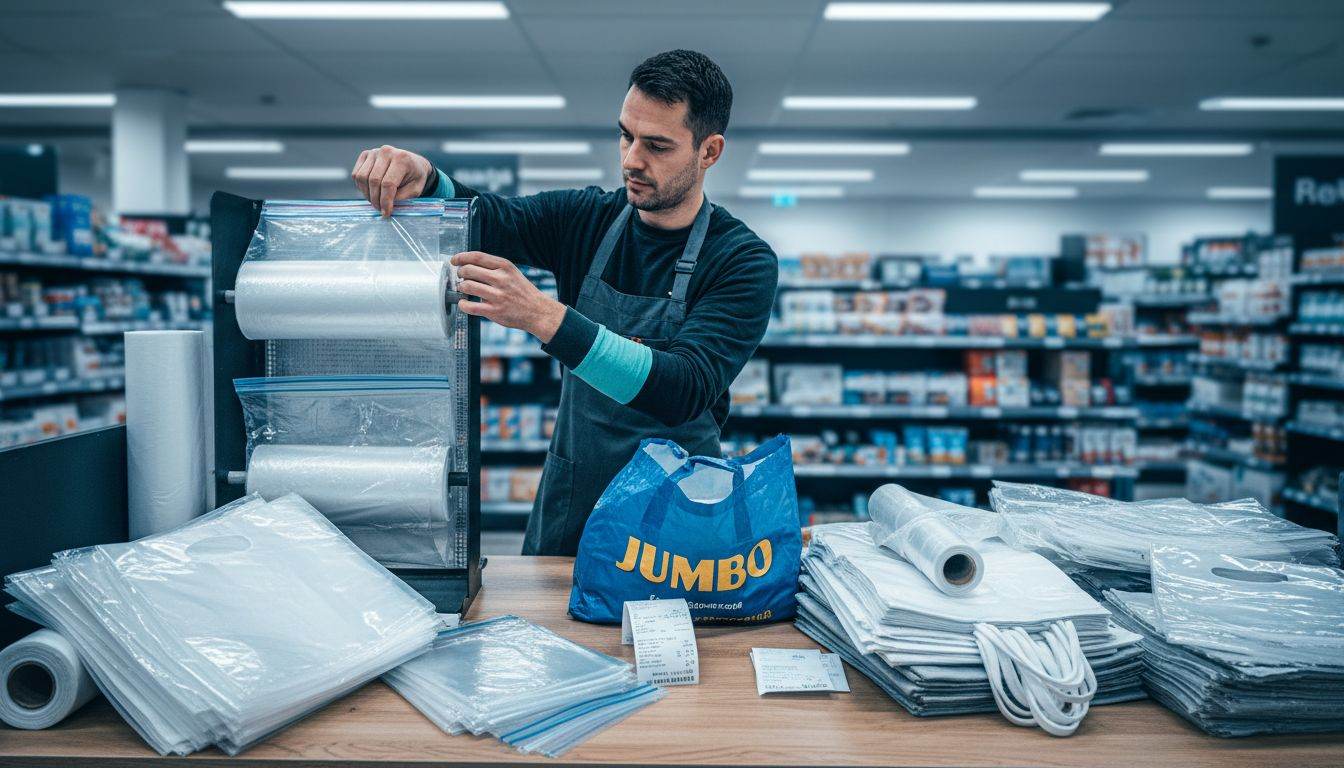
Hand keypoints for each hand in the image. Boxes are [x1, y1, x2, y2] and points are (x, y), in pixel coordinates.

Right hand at [351, 145, 433, 216]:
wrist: (413, 163)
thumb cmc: (415, 177)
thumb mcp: (415, 190)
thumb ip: (401, 197)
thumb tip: (384, 206)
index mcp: (402, 159)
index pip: (388, 183)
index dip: (385, 201)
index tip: (385, 213)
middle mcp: (386, 152)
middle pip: (374, 181)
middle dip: (375, 199)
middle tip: (379, 209)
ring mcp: (374, 152)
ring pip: (362, 177)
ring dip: (367, 194)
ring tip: (375, 201)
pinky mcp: (365, 154)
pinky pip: (356, 174)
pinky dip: (361, 186)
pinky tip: (370, 191)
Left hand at [452, 251, 566, 342]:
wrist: (537, 311)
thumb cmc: (522, 292)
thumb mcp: (512, 273)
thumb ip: (493, 268)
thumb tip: (469, 265)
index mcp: (505, 267)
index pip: (477, 257)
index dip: (462, 257)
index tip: (454, 260)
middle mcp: (501, 279)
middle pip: (469, 270)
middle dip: (460, 273)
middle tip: (461, 277)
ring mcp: (497, 296)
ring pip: (467, 286)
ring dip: (461, 288)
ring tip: (464, 290)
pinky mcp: (494, 311)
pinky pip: (470, 306)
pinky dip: (462, 304)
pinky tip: (464, 303)